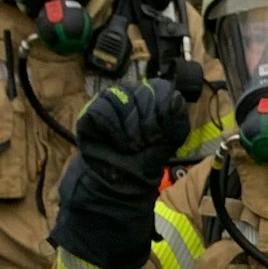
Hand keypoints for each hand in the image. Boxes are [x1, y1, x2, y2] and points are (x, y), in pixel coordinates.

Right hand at [76, 79, 191, 187]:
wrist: (123, 179)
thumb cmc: (146, 157)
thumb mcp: (170, 140)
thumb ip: (177, 119)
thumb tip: (175, 98)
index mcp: (152, 95)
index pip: (161, 89)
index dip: (163, 113)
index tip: (160, 134)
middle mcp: (131, 92)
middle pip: (142, 93)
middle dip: (147, 123)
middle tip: (145, 143)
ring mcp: (110, 99)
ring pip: (121, 98)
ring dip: (130, 127)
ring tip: (131, 146)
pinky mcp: (91, 111)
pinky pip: (102, 110)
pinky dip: (113, 129)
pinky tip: (119, 144)